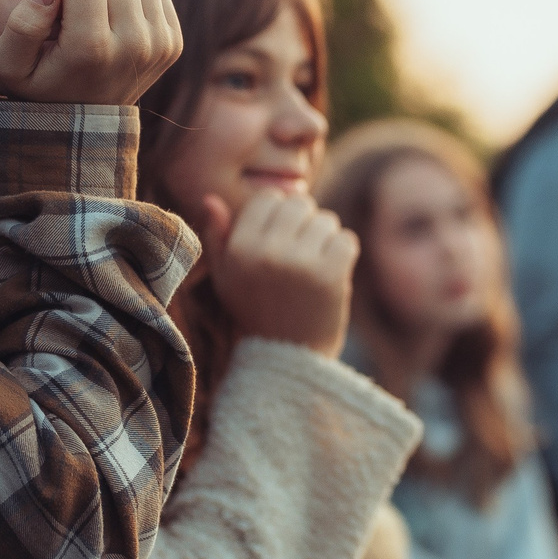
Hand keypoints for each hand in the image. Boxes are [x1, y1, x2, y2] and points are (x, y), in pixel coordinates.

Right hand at [0, 0, 182, 104]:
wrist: (83, 124)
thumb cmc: (40, 84)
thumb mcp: (8, 64)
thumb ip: (20, 24)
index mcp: (91, 48)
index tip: (58, 4)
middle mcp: (133, 46)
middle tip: (78, 4)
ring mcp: (159, 44)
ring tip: (97, 9)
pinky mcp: (173, 42)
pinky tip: (115, 17)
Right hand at [196, 189, 356, 354]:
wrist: (287, 360)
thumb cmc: (255, 313)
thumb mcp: (226, 279)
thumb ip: (216, 238)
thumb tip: (211, 199)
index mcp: (239, 250)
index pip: (268, 198)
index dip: (279, 213)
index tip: (282, 237)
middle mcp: (266, 253)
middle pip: (299, 204)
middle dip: (304, 223)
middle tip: (302, 251)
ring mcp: (300, 264)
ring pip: (326, 220)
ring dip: (325, 239)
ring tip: (315, 264)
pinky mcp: (331, 276)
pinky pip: (346, 239)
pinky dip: (344, 254)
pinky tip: (332, 273)